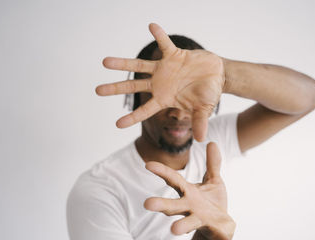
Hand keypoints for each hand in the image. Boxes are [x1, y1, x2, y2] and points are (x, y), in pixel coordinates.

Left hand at [96, 23, 224, 141]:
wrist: (217, 75)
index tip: (117, 124)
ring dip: (123, 64)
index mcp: (164, 99)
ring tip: (105, 62)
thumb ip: (200, 121)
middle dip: (116, 88)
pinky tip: (152, 26)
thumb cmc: (208, 94)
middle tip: (97, 91)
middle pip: (133, 87)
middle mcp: (159, 84)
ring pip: (139, 66)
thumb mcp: (203, 109)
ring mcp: (164, 69)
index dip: (132, 117)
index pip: (145, 110)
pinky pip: (164, 43)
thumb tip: (201, 139)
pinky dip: (159, 35)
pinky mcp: (173, 55)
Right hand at [144, 142, 235, 239]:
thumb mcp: (213, 180)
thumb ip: (213, 164)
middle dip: (161, 204)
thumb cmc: (211, 200)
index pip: (173, 180)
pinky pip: (220, 238)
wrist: (220, 224)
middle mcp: (190, 207)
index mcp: (188, 193)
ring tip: (174, 230)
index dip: (162, 172)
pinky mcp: (215, 231)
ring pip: (189, 223)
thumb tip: (212, 142)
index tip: (148, 164)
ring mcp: (201, 220)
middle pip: (173, 205)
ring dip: (182, 226)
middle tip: (147, 204)